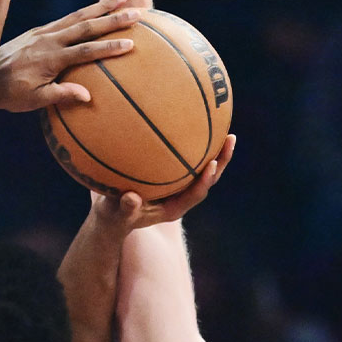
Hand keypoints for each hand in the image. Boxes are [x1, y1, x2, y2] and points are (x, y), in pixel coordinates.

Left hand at [0, 0, 138, 110]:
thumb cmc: (10, 94)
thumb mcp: (33, 100)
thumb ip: (60, 95)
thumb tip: (87, 95)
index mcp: (49, 59)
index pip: (84, 51)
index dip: (107, 47)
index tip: (129, 44)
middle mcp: (48, 40)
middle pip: (86, 26)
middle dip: (112, 19)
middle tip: (136, 12)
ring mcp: (43, 33)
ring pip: (77, 16)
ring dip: (101, 7)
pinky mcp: (39, 31)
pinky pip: (66, 18)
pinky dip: (84, 12)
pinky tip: (97, 9)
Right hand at [93, 135, 235, 228]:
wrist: (111, 217)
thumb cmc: (113, 215)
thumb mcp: (115, 214)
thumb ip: (124, 208)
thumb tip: (131, 198)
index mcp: (173, 208)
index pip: (196, 194)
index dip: (205, 180)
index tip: (211, 163)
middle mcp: (180, 197)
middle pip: (207, 179)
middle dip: (220, 160)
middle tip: (230, 137)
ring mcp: (177, 187)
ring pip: (201, 169)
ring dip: (214, 151)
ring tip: (224, 129)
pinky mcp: (171, 178)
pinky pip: (187, 161)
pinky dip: (194, 146)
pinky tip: (193, 124)